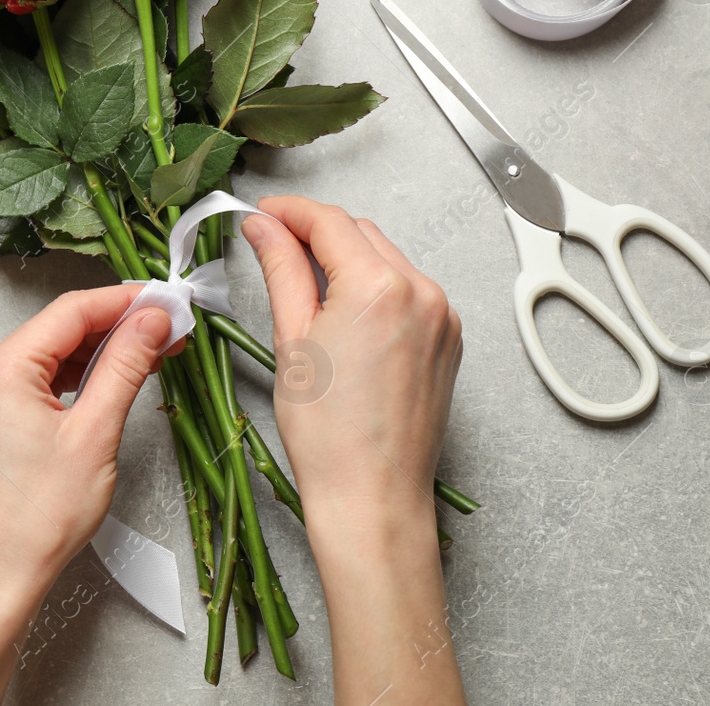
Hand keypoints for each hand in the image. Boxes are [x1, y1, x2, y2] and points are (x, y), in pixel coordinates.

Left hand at [0, 285, 178, 705]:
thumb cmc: (38, 519)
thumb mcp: (95, 434)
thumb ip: (125, 366)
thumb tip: (152, 319)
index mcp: (0, 368)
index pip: (71, 311)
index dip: (125, 300)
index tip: (168, 299)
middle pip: (60, 328)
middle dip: (117, 326)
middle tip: (171, 328)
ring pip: (50, 354)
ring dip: (100, 352)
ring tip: (153, 353)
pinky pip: (38, 380)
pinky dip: (77, 377)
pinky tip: (112, 379)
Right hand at [243, 197, 466, 704]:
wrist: (373, 497)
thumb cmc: (329, 436)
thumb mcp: (292, 340)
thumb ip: (282, 269)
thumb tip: (264, 227)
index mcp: (380, 287)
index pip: (330, 221)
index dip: (288, 211)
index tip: (261, 214)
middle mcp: (422, 292)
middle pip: (361, 233)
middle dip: (316, 231)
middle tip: (271, 242)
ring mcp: (441, 316)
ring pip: (386, 259)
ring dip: (346, 257)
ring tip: (302, 280)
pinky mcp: (448, 339)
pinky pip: (407, 291)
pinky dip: (373, 286)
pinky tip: (341, 310)